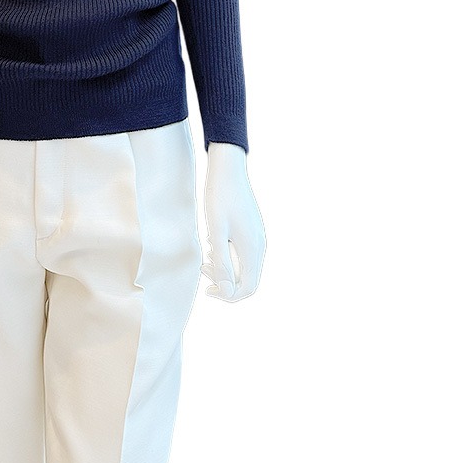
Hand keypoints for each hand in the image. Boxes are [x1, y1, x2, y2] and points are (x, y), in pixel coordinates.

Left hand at [200, 142, 264, 301]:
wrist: (228, 167)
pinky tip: (213, 244)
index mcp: (253, 248)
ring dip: (225, 268)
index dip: (228, 295)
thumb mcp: (216, 230)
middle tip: (203, 269)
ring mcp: (256, 236)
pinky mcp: (251, 229)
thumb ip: (222, 261)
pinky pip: (243, 253)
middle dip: (225, 282)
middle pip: (247, 279)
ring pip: (244, 266)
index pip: (248, 288)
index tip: (207, 290)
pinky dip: (228, 256)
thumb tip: (225, 289)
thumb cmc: (219, 195)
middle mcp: (259, 245)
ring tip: (206, 258)